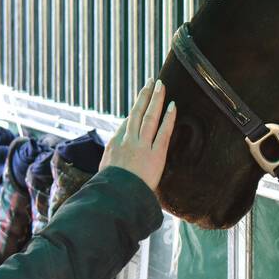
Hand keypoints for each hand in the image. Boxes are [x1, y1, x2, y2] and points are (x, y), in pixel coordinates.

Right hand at [99, 79, 176, 193]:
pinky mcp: (155, 154)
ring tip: (161, 85)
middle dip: (144, 96)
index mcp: (115, 144)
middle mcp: (127, 140)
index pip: (127, 122)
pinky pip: (163, 132)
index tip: (142, 101)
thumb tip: (113, 161)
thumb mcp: (105, 171)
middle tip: (151, 81)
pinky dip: (168, 118)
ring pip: (149, 117)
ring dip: (156, 99)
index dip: (136, 109)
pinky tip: (173, 106)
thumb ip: (112, 161)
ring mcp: (141, 146)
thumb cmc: (110, 189)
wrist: (115, 197)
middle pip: (137, 112)